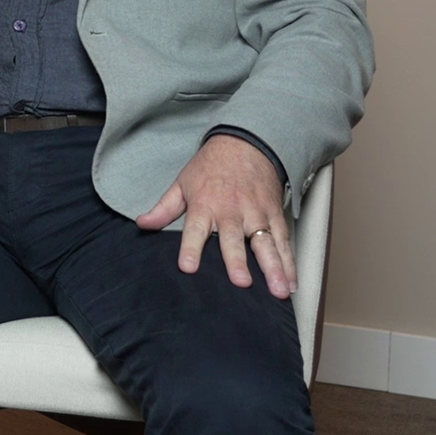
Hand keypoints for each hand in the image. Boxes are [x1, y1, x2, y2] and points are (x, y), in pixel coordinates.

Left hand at [137, 134, 296, 298]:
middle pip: (234, 240)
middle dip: (237, 261)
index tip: (188, 267)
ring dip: (274, 268)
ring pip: (266, 243)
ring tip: (280, 291)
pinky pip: (284, 241)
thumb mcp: (182, 184)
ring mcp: (256, 214)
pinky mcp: (275, 214)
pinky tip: (293, 282)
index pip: (195, 230)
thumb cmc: (210, 167)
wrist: (245, 143)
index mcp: (205, 205)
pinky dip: (290, 262)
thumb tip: (142, 224)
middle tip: (241, 282)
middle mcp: (232, 211)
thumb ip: (164, 209)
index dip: (191, 249)